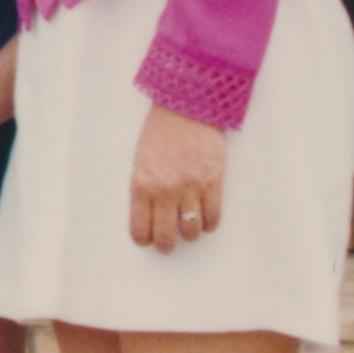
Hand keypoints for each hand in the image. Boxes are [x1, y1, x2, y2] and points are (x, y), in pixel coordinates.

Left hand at [130, 103, 226, 251]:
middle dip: (166, 245)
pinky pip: (213, 218)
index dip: (144, 239)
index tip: (147, 241)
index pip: (140, 228)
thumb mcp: (141, 160)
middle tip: (168, 245)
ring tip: (188, 231)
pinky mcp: (213, 183)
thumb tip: (150, 213)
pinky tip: (205, 220)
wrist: (186, 106)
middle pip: (166, 236)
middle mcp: (165, 191)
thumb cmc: (160, 131)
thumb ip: (145, 187)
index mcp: (142, 184)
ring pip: (191, 230)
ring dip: (190, 235)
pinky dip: (209, 224)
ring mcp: (191, 188)